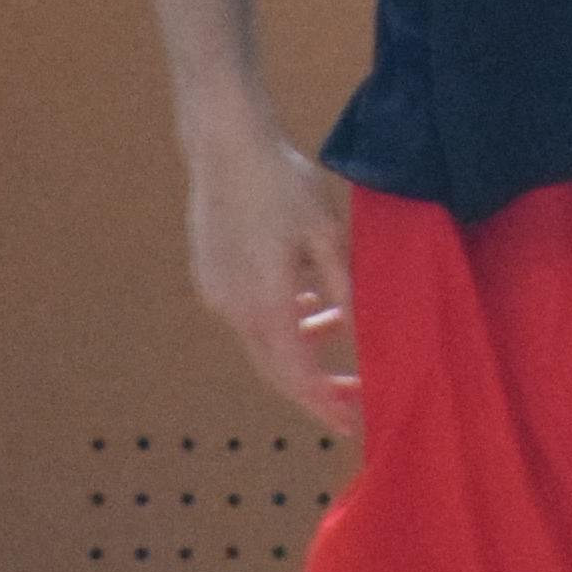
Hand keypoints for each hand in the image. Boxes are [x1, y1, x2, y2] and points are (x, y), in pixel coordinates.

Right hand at [187, 128, 360, 436]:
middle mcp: (235, 309)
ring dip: (299, 343)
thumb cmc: (283, 184)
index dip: (325, 405)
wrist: (227, 146)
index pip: (298, 377)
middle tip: (351, 398)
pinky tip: (304, 299)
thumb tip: (360, 334)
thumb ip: (344, 291)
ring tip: (335, 327)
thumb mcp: (329, 237)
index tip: (352, 425)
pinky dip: (279, 319)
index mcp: (266, 306)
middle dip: (315, 386)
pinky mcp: (210, 276)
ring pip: (263, 339)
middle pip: (277, 368)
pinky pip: (249, 314)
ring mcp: (217, 294)